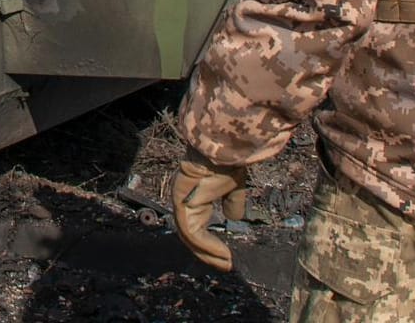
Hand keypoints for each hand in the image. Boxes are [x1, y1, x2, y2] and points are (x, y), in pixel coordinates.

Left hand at [171, 148, 247, 271]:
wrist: (221, 150)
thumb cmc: (226, 163)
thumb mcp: (233, 186)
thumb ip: (232, 202)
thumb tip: (234, 218)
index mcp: (193, 197)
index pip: (195, 226)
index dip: (209, 243)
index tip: (226, 256)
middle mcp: (183, 201)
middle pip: (190, 235)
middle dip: (207, 253)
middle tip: (225, 265)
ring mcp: (180, 203)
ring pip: (190, 237)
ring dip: (208, 253)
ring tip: (225, 262)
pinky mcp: (181, 205)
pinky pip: (192, 233)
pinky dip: (206, 246)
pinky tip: (222, 253)